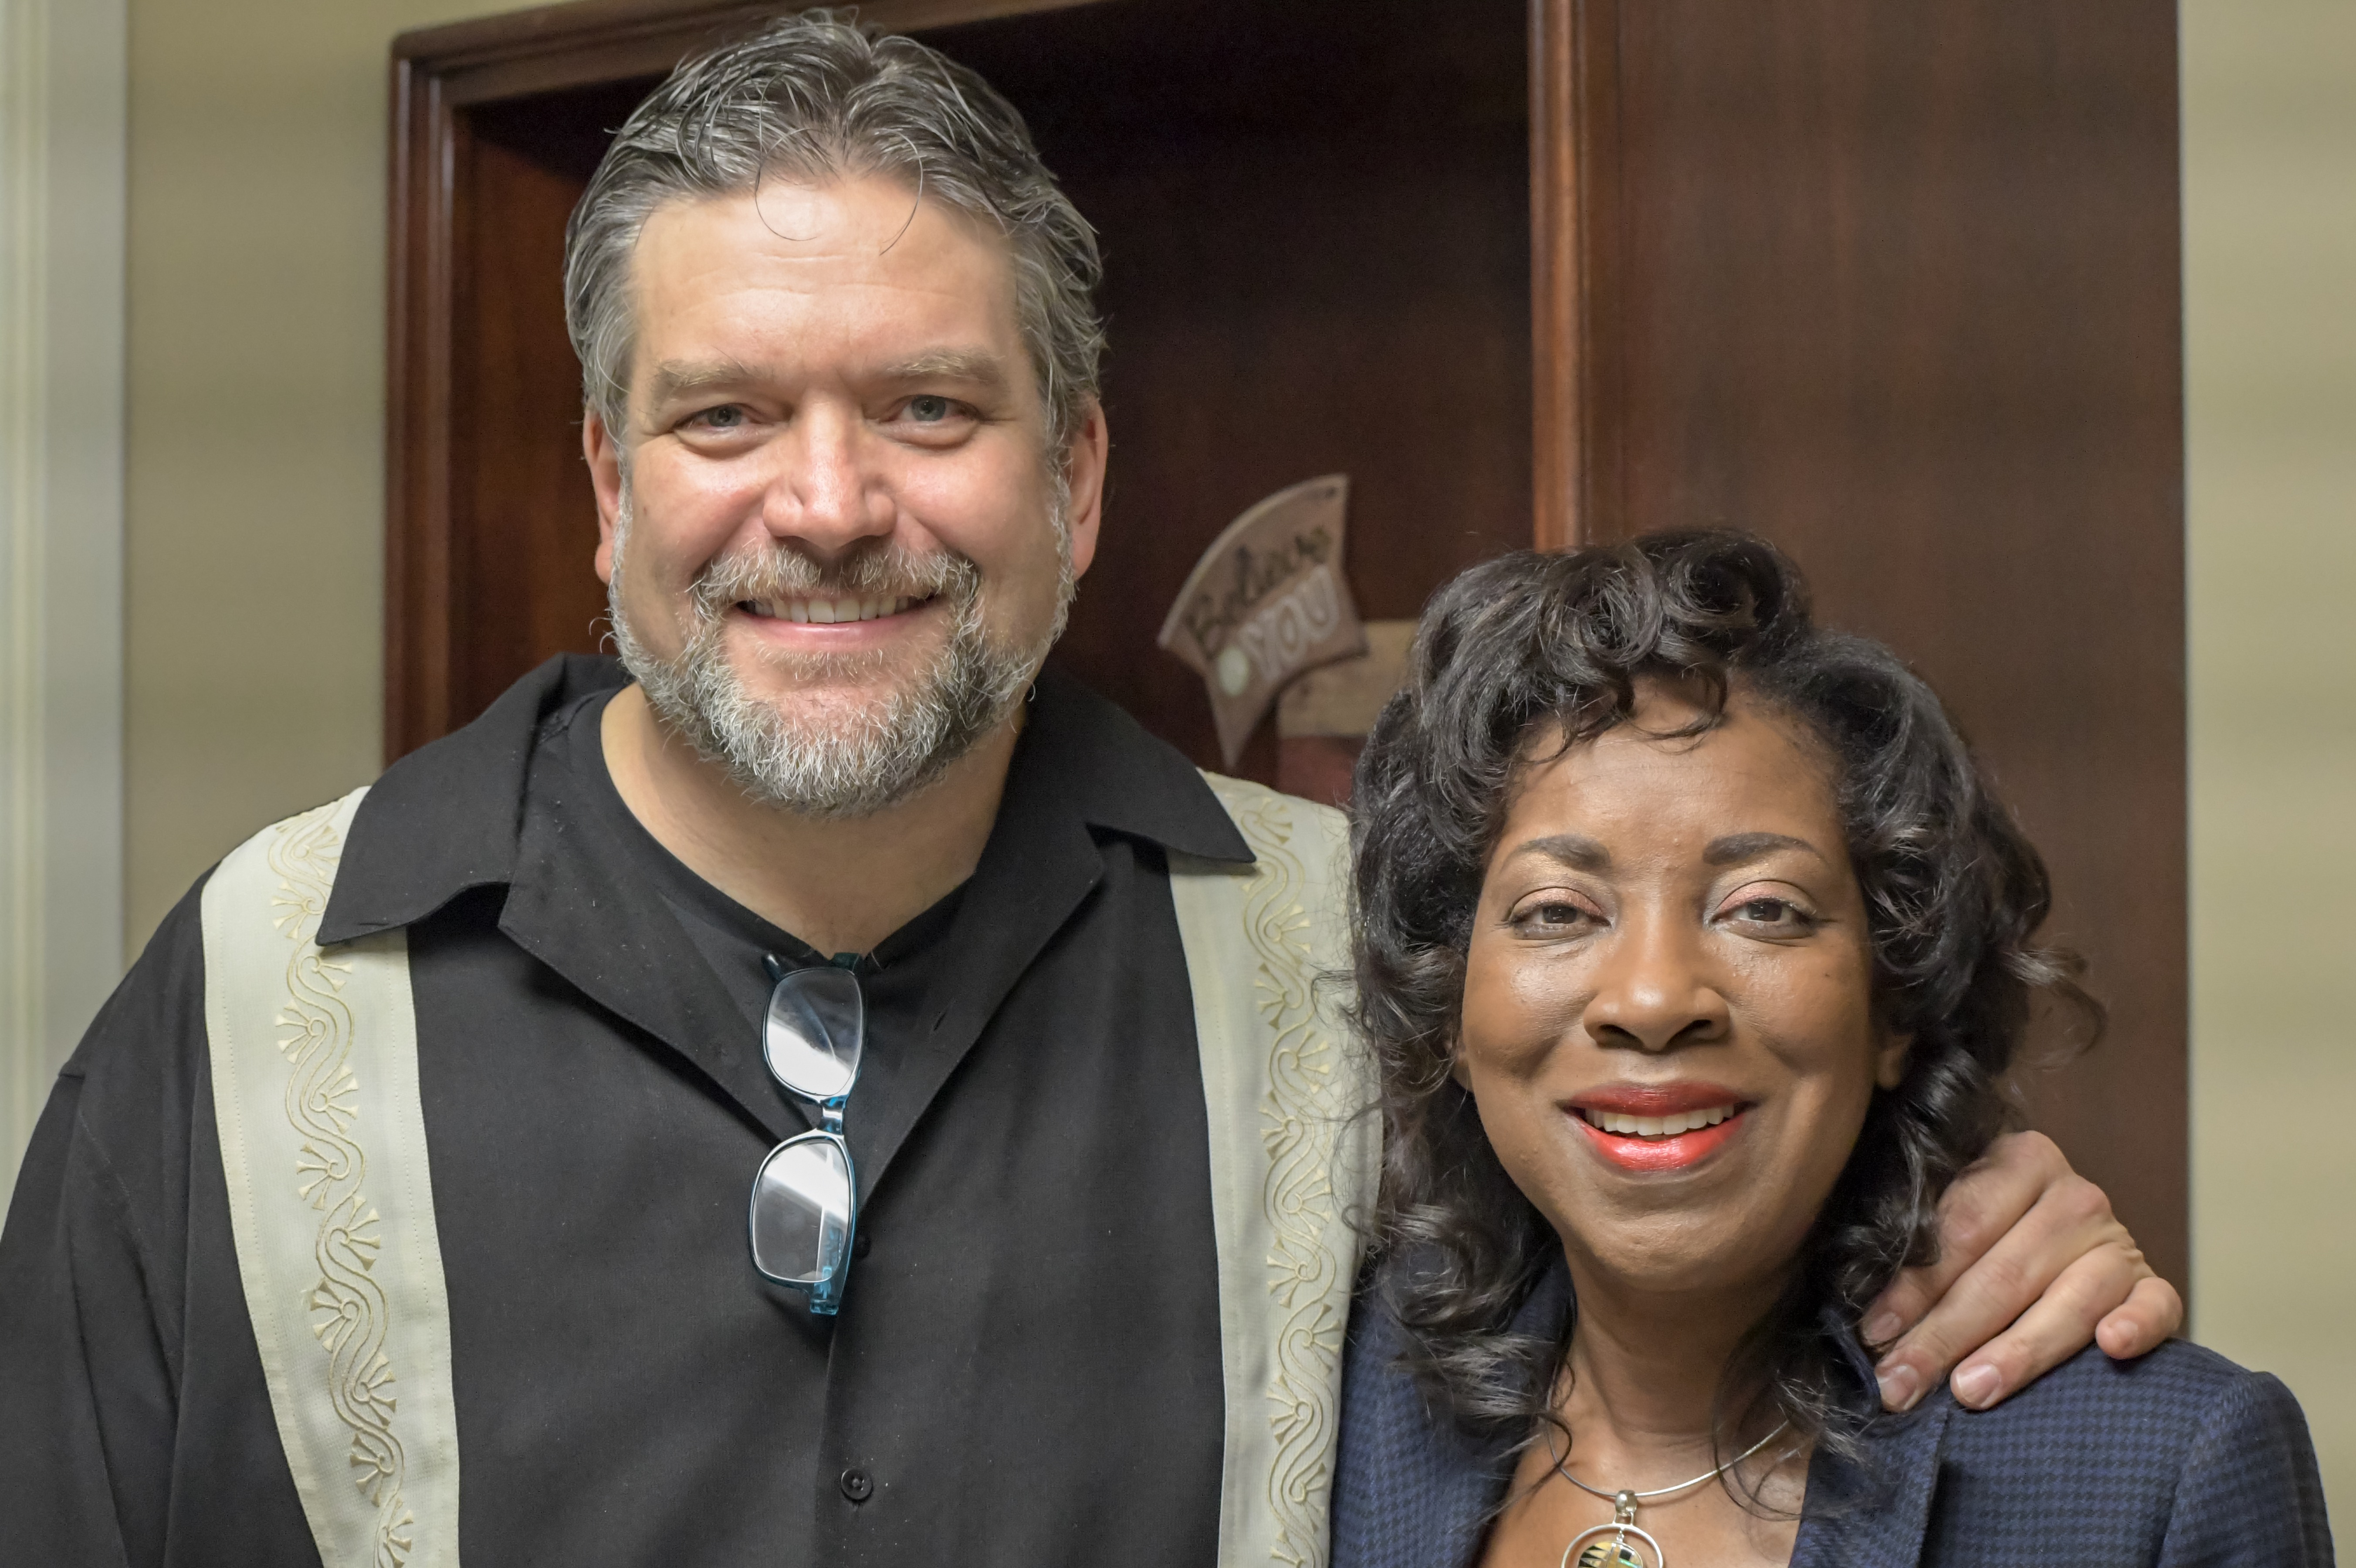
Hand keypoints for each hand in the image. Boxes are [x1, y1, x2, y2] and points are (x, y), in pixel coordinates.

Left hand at [1860, 1130, 2180, 1412]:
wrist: (2072, 1250)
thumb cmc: (1989, 1245)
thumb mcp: (1952, 1229)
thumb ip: (1918, 1251)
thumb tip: (1868, 1323)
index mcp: (2016, 1161)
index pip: (1958, 1228)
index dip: (1912, 1286)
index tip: (1873, 1333)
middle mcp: (2073, 1195)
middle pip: (2003, 1273)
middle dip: (1944, 1335)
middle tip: (1902, 1383)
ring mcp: (2119, 1240)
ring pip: (2069, 1298)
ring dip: (2018, 1350)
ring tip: (1970, 1391)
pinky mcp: (2153, 1285)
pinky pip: (2155, 1305)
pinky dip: (2136, 1324)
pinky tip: (2111, 1347)